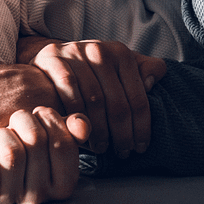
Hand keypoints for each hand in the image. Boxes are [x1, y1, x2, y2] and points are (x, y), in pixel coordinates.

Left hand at [0, 107, 90, 203]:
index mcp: (62, 184)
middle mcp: (39, 196)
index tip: (40, 114)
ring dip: (3, 134)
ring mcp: (10, 198)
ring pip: (10, 152)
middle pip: (36, 141)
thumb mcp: (51, 136)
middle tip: (17, 124)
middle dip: (24, 121)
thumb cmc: (22, 146)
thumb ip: (71, 129)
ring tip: (2, 137)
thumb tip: (81, 125)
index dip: (51, 119)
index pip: (64, 144)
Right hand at [30, 39, 166, 157]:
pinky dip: (76, 116)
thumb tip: (151, 84)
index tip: (141, 146)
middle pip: (117, 102)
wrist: (51, 56)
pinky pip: (69, 94)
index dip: (141, 126)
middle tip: (123, 152)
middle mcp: (100, 50)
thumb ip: (142, 71)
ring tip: (102, 148)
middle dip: (122, 134)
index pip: (138, 97)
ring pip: (94, 101)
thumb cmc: (92, 70)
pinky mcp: (52, 60)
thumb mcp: (119, 68)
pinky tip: (80, 132)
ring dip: (99, 130)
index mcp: (121, 54)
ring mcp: (75, 54)